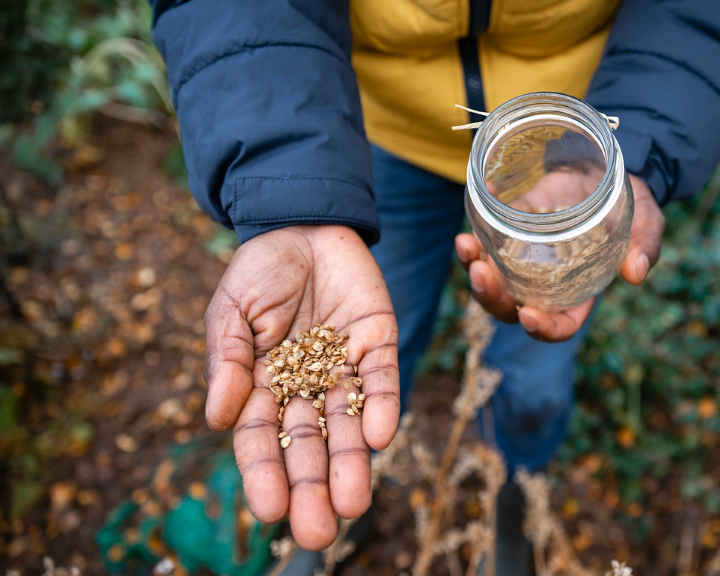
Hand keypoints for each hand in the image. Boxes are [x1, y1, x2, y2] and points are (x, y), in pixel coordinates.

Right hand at [203, 225, 399, 549]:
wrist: (304, 224)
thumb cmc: (259, 271)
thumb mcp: (230, 311)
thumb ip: (227, 361)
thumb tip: (216, 418)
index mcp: (262, 385)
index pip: (263, 439)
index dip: (266, 474)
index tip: (271, 511)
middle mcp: (306, 386)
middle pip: (311, 445)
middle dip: (313, 488)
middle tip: (318, 533)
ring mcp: (343, 368)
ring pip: (350, 425)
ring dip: (353, 463)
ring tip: (354, 506)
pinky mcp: (379, 345)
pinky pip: (383, 383)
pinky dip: (383, 408)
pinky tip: (381, 437)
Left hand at [454, 174, 663, 341]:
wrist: (610, 169)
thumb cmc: (631, 204)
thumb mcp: (647, 222)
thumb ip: (645, 245)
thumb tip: (635, 273)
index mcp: (579, 292)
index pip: (559, 324)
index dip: (542, 328)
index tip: (528, 313)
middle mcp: (545, 282)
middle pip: (511, 306)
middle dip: (491, 297)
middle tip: (482, 273)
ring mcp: (523, 257)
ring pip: (490, 276)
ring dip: (472, 266)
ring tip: (465, 244)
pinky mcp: (509, 228)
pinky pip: (486, 235)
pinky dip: (478, 217)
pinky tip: (485, 192)